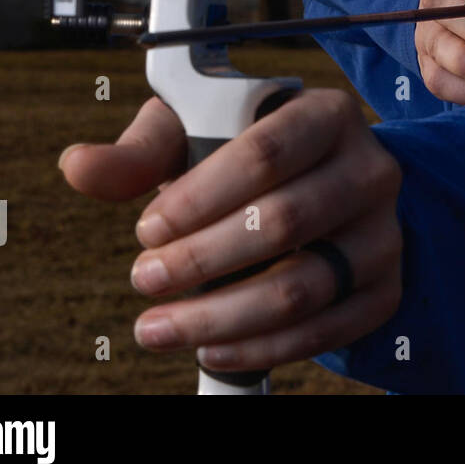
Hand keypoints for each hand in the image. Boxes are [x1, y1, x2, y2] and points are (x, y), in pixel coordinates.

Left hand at [59, 91, 403, 371]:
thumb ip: (140, 151)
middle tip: (144, 278)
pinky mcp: (384, 288)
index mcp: (327, 115)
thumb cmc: (246, 156)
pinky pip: (324, 331)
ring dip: (220, 316)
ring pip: (303, 286)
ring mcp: (384, 233)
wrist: (325, 189)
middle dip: (201, 260)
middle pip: (286, 221)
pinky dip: (261, 349)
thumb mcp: (196, 134)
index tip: (148, 227)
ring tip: (158, 326)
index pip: (267, 152)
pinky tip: (210, 347)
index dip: (201, 196)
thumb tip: (79, 165)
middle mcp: (371, 170)